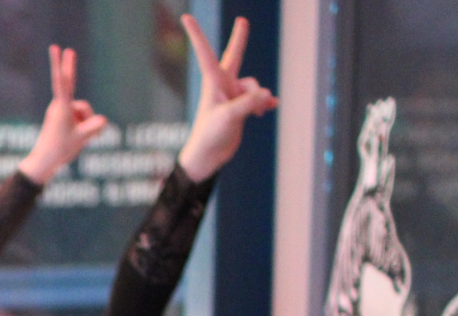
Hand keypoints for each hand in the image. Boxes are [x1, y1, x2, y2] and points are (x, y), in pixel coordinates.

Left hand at [17, 45, 110, 185]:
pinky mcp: (63, 118)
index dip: (60, 64)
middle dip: (70, 67)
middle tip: (69, 50)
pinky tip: (79, 139)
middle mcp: (60, 106)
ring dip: (86, 124)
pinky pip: (80, 118)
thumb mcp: (82, 138)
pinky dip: (83, 127)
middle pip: (69, 83)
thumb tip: (103, 120)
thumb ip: (95, 127)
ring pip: (83, 111)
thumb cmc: (61, 149)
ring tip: (79, 139)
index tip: (55, 49)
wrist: (45, 162)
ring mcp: (61, 112)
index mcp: (62, 107)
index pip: (62, 81)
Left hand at [175, 15, 277, 181]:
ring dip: (259, 98)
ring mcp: (233, 96)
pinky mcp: (241, 108)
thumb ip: (248, 103)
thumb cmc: (210, 135)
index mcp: (213, 82)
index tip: (186, 17)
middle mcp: (223, 85)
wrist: (209, 157)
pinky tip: (271, 108)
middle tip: (243, 20)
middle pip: (234, 56)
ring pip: (254, 86)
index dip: (196, 34)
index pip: (205, 52)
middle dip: (240, 39)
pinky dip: (265, 104)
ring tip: (257, 113)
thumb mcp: (229, 118)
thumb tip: (267, 95)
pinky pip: (259, 99)